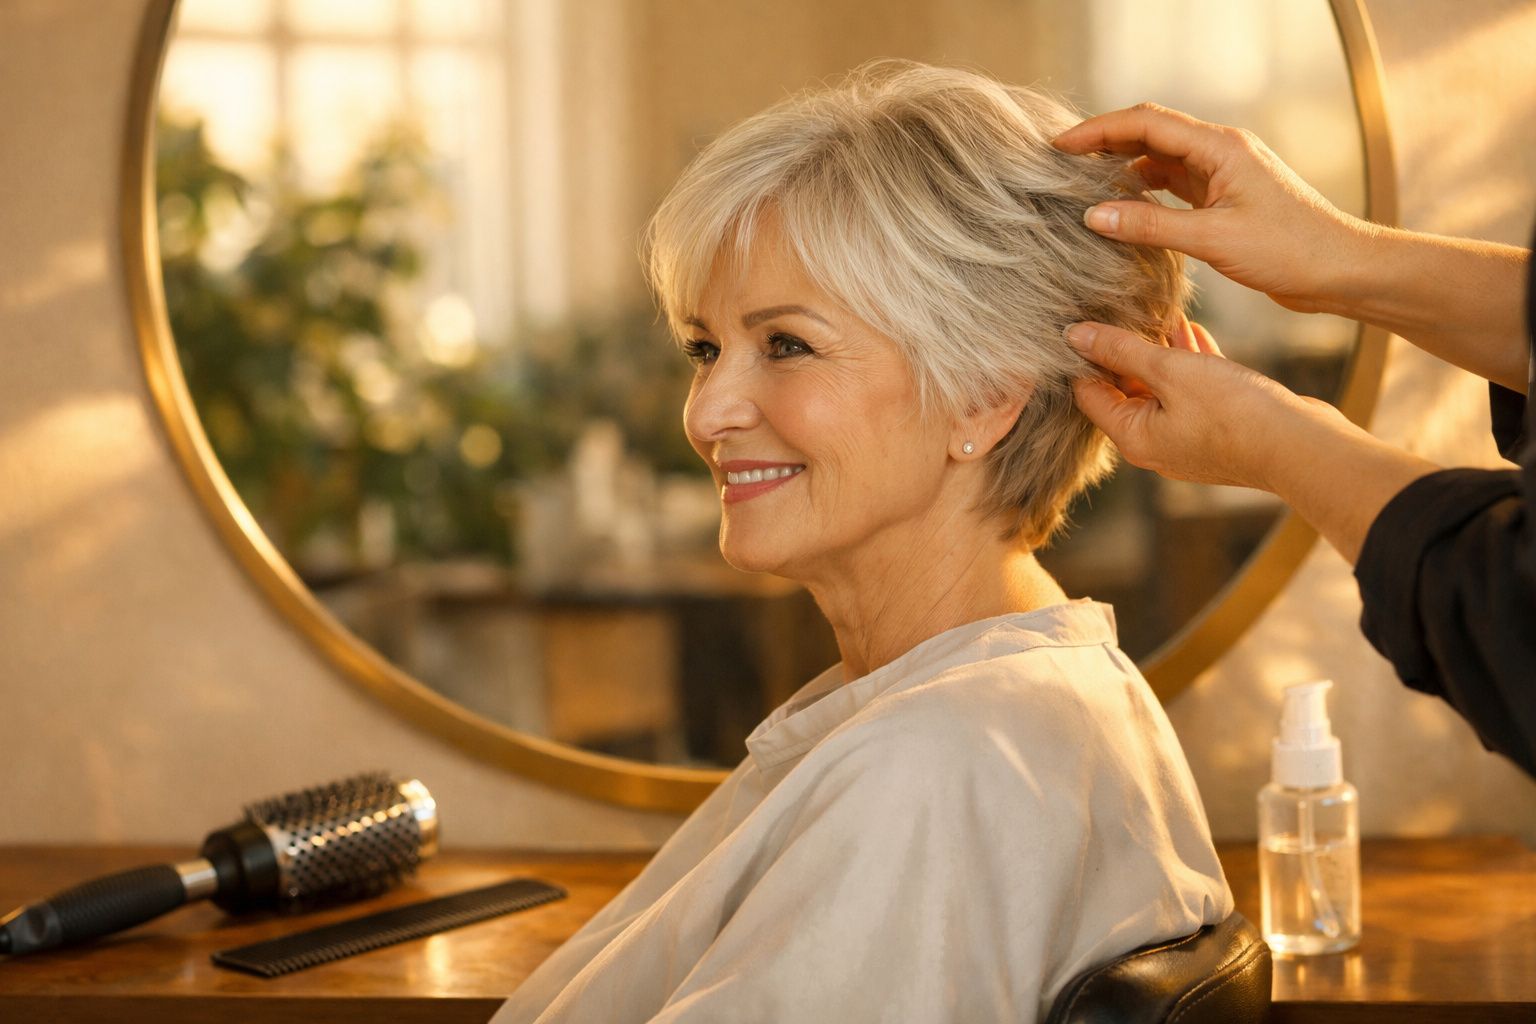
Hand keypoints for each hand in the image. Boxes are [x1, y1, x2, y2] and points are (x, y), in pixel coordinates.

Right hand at [1052, 104, 1367, 313]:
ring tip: (1083, 184)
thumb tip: (1093, 214)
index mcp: (1220, 147)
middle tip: (1061, 161)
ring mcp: (1223, 174)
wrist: (1339, 270)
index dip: (1097, 130)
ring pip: (1160, 158)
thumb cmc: (1289, 250)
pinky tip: (1123, 208)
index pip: (1145, 123)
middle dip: (1103, 142)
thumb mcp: (1213, 239)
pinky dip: (1144, 190)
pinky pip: (1174, 184)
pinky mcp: (1225, 198)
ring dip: (1122, 166)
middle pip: (1149, 132)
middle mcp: (1220, 152)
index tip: (1059, 146)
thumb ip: (1150, 225)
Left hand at [1066, 319, 1329, 491]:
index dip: (1085, 356)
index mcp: (1133, 437)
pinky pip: (1192, 393)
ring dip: (1161, 352)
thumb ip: (1122, 350)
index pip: (1089, 393)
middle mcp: (1154, 444)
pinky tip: (1193, 332)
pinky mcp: (1216, 431)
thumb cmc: (1234, 412)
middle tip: (1123, 308)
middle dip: (1125, 350)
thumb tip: (1074, 335)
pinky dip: (1189, 364)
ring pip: (1161, 388)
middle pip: (1124, 390)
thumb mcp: (1171, 370)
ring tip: (1160, 311)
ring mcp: (1186, 440)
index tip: (1084, 320)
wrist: (1302, 446)